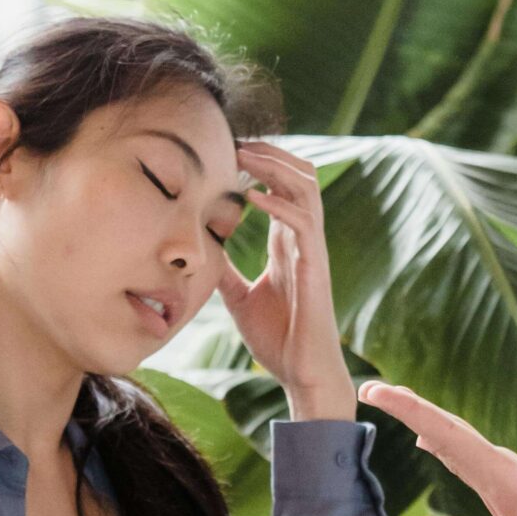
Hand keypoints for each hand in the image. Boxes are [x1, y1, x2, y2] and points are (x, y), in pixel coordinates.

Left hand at [217, 141, 352, 413]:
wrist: (302, 373)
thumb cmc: (278, 338)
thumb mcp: (239, 298)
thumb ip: (226, 272)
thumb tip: (201, 254)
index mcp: (288, 243)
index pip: (281, 187)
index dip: (260, 164)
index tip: (228, 151)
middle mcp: (303, 239)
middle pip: (300, 175)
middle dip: (271, 153)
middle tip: (236, 142)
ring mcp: (312, 250)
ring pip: (307, 188)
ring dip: (276, 167)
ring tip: (244, 157)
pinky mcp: (315, 267)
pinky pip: (302, 222)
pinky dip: (278, 204)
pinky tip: (251, 197)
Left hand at [354, 379, 516, 515]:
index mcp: (507, 481)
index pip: (451, 433)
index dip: (411, 406)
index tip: (373, 389)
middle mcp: (496, 490)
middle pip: (445, 439)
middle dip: (410, 410)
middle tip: (372, 387)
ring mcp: (504, 503)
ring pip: (459, 455)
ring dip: (433, 429)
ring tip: (406, 409)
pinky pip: (477, 468)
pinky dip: (458, 448)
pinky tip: (454, 448)